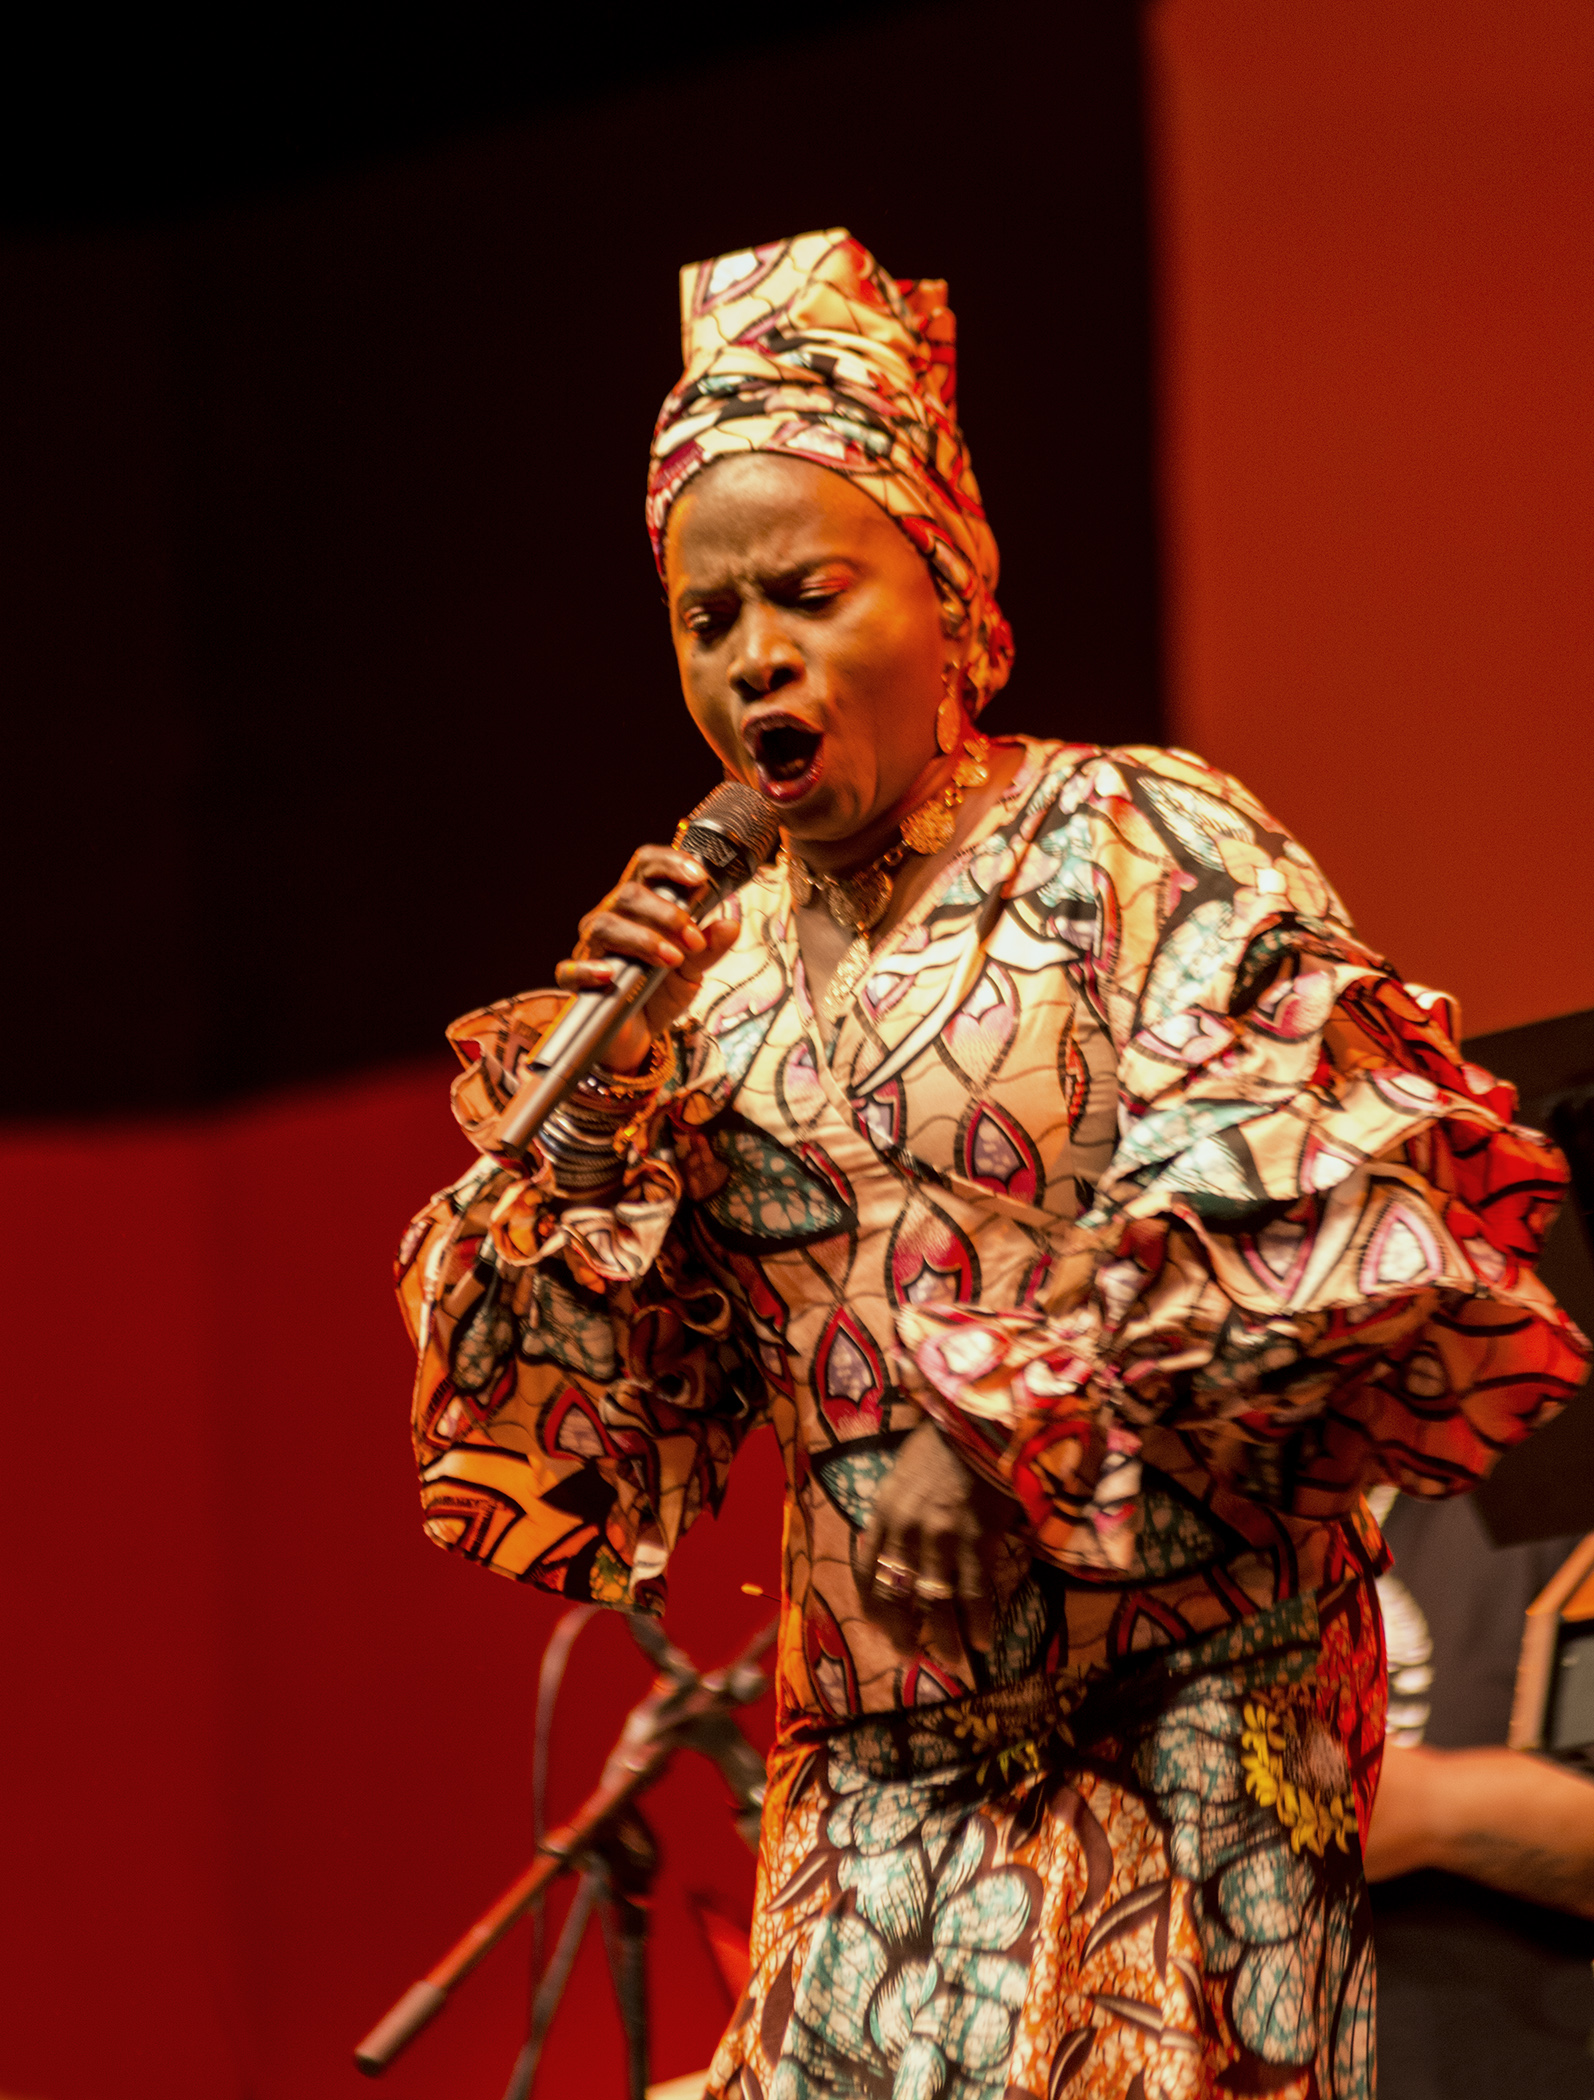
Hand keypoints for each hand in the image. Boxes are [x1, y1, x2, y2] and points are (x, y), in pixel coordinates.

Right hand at [555, 844, 740, 1072]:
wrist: (638, 1036)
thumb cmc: (659, 993)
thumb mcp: (692, 971)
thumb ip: (709, 948)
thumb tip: (730, 925)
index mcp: (640, 907)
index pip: (647, 867)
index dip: (671, 863)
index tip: (700, 877)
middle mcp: (612, 919)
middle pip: (629, 894)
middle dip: (667, 913)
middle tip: (694, 940)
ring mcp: (591, 948)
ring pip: (604, 925)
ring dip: (643, 939)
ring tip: (671, 959)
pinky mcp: (577, 981)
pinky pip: (570, 969)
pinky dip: (587, 969)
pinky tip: (610, 975)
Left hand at [856, 1419, 1018, 1644]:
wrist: (978, 1423)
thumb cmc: (942, 1446)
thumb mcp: (901, 1477)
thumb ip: (894, 1514)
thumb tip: (896, 1549)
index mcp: (883, 1513)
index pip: (866, 1570)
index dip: (872, 1605)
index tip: (880, 1626)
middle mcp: (904, 1532)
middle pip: (896, 1594)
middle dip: (902, 1630)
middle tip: (911, 1654)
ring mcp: (939, 1539)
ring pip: (935, 1602)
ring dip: (944, 1637)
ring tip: (953, 1660)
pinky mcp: (974, 1540)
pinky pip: (973, 1592)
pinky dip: (978, 1621)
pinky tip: (983, 1640)